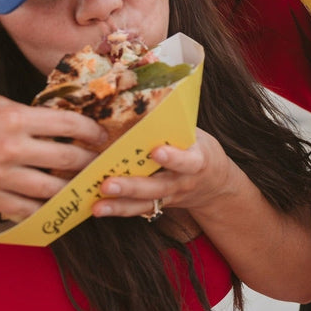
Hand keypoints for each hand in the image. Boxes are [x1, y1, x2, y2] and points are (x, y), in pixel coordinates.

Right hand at [0, 92, 106, 219]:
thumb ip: (24, 113)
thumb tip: (57, 122)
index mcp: (14, 116)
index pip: (70, 125)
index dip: (92, 132)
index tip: (101, 137)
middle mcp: (11, 147)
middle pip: (68, 159)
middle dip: (89, 163)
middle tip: (99, 165)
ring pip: (51, 189)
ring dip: (70, 190)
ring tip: (79, 188)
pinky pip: (24, 210)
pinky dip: (40, 209)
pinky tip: (49, 205)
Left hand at [92, 128, 235, 220]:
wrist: (214, 184)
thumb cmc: (197, 148)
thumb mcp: (194, 135)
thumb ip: (172, 126)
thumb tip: (143, 101)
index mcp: (196, 161)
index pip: (187, 161)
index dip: (173, 158)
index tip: (156, 151)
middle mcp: (182, 183)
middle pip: (157, 187)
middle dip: (132, 187)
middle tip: (107, 185)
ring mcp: (169, 197)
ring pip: (144, 204)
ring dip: (119, 205)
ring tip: (97, 206)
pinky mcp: (158, 205)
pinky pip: (137, 209)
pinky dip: (117, 209)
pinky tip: (97, 208)